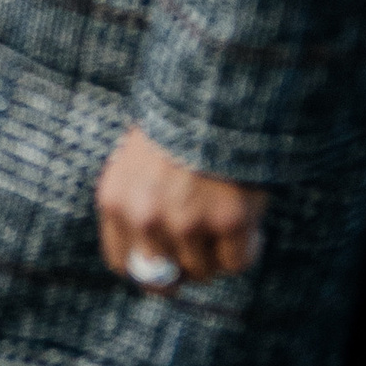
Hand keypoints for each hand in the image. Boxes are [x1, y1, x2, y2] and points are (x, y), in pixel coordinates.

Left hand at [94, 128, 266, 290]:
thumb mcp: (139, 158)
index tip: (169, 258)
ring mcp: (187, 221)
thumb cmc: (181, 122)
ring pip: (204, 270)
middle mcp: (145, 216)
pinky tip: (249, 220)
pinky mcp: (228, 220)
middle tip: (203, 246)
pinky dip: (247, 245)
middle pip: (163, 278)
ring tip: (226, 211)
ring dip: (218, 250)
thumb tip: (155, 270)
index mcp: (116, 199)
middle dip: (184, 268)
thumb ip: (139, 206)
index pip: (123, 263)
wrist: (218, 87)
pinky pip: (237, 261)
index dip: (149, 267)